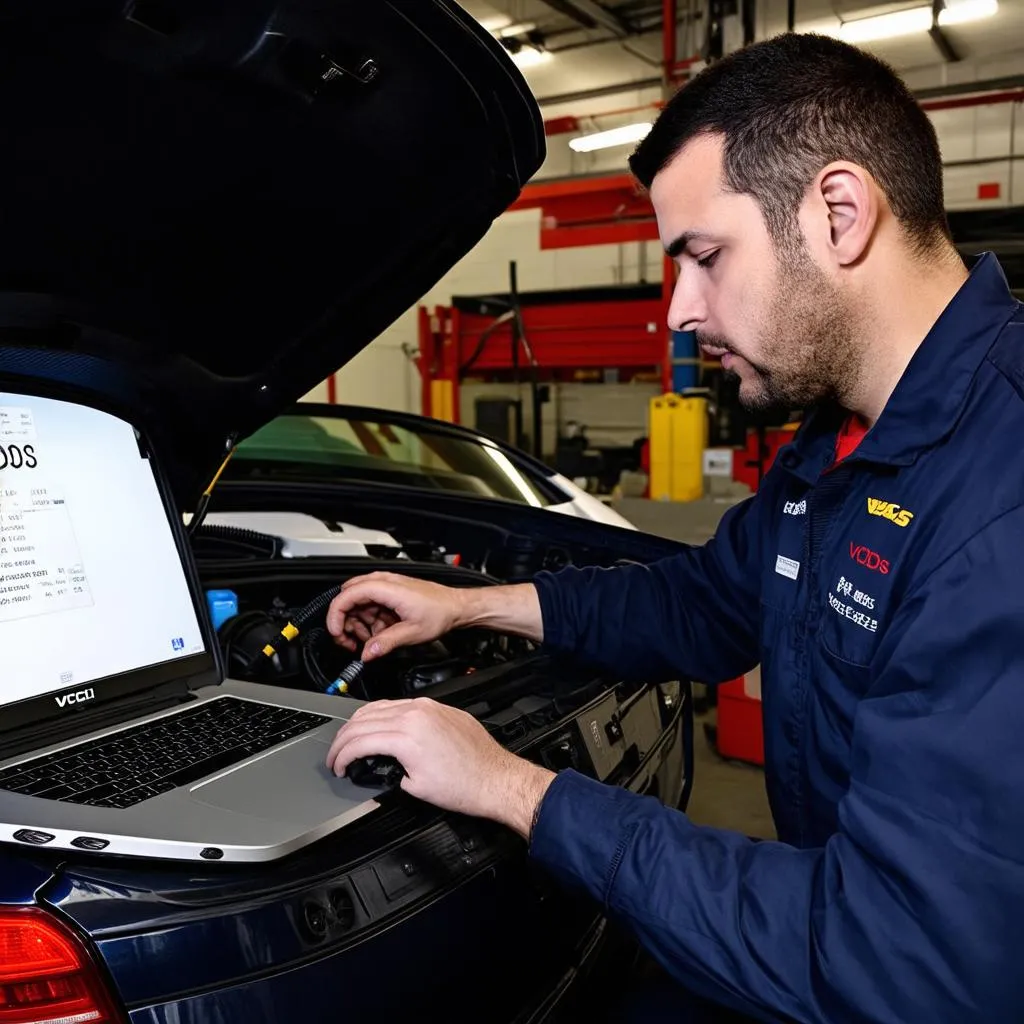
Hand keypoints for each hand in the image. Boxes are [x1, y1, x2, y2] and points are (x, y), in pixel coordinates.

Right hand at [325, 697, 554, 836]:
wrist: (495, 778)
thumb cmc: (464, 786)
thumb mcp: (414, 786)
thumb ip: (387, 770)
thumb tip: (374, 767)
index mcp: (406, 735)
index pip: (359, 739)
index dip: (341, 756)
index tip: (338, 767)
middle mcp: (415, 713)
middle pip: (363, 719)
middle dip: (343, 739)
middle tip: (337, 755)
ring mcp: (427, 706)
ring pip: (379, 706)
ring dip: (359, 723)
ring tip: (350, 740)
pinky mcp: (437, 706)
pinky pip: (399, 704)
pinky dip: (381, 715)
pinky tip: (377, 725)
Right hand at [326, 572, 466, 660]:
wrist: (456, 607)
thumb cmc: (440, 612)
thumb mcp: (412, 633)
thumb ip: (386, 643)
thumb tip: (366, 653)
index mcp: (387, 588)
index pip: (347, 595)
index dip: (336, 615)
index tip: (336, 633)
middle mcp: (383, 583)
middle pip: (348, 599)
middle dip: (345, 622)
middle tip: (351, 642)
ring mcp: (385, 587)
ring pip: (357, 604)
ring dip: (358, 624)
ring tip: (371, 641)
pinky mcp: (388, 594)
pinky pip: (369, 606)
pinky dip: (369, 621)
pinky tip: (380, 634)